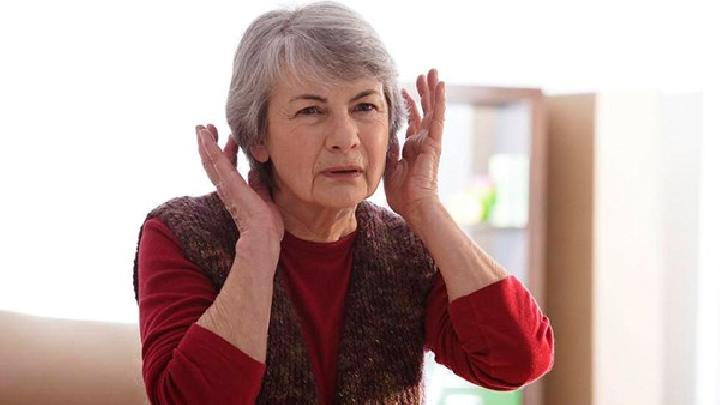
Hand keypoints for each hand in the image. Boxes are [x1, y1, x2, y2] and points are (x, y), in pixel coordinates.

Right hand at [196, 124, 283, 245]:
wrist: (264, 235)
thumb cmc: (266, 224)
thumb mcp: (264, 197)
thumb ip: (258, 184)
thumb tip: (255, 172)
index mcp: (235, 191)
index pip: (227, 168)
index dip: (226, 152)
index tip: (229, 139)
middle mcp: (226, 187)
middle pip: (213, 162)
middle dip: (210, 145)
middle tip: (206, 128)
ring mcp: (226, 184)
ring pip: (211, 159)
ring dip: (206, 142)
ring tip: (202, 127)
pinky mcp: (228, 182)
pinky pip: (216, 161)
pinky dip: (209, 146)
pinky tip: (204, 135)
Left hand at [384, 69, 445, 225]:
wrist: (416, 206)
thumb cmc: (403, 195)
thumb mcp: (389, 167)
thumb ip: (389, 150)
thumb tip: (386, 135)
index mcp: (411, 148)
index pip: (411, 122)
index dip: (408, 107)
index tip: (403, 92)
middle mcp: (422, 142)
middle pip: (423, 112)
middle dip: (421, 93)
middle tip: (421, 75)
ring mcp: (430, 141)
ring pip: (432, 110)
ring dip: (431, 90)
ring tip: (432, 72)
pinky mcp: (435, 141)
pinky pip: (438, 116)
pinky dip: (439, 100)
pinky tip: (440, 84)